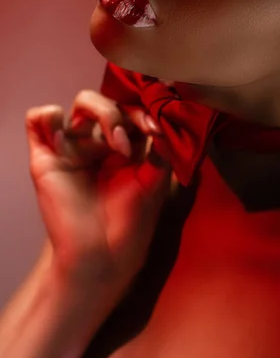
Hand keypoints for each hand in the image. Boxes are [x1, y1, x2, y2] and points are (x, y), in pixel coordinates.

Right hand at [25, 90, 171, 294]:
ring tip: (110, 142)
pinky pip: (37, 120)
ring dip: (97, 111)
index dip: (142, 113)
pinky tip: (65, 137)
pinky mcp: (47, 157)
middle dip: (120, 113)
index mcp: (125, 146)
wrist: (104, 256)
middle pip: (109, 102)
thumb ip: (160, 150)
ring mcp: (73, 147)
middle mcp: (99, 142)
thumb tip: (163, 122)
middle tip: (125, 143)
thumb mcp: (154, 182)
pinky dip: (48, 116)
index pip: (132, 111)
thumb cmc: (131, 223)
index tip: (155, 129)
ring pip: (80, 103)